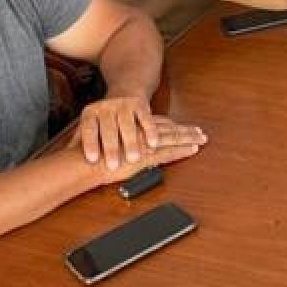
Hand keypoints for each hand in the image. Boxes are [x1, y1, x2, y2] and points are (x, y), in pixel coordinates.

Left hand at [77, 95, 158, 169]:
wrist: (126, 89)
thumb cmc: (105, 116)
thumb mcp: (90, 122)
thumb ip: (79, 139)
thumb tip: (64, 158)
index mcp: (91, 113)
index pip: (88, 128)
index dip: (90, 144)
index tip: (92, 160)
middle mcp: (106, 107)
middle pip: (108, 128)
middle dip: (111, 148)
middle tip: (113, 166)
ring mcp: (123, 104)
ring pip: (128, 124)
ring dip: (131, 142)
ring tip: (134, 159)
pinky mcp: (140, 104)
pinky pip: (145, 118)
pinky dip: (150, 131)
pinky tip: (152, 144)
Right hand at [83, 117, 206, 186]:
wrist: (83, 162)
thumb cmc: (90, 156)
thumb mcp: (103, 145)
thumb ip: (113, 143)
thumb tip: (116, 146)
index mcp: (132, 129)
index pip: (157, 124)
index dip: (171, 125)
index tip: (181, 127)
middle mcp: (141, 133)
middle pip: (169, 129)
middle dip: (185, 131)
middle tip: (200, 132)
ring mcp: (145, 144)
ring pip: (173, 138)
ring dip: (189, 138)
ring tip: (203, 138)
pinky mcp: (147, 156)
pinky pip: (170, 151)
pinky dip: (182, 149)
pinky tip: (194, 149)